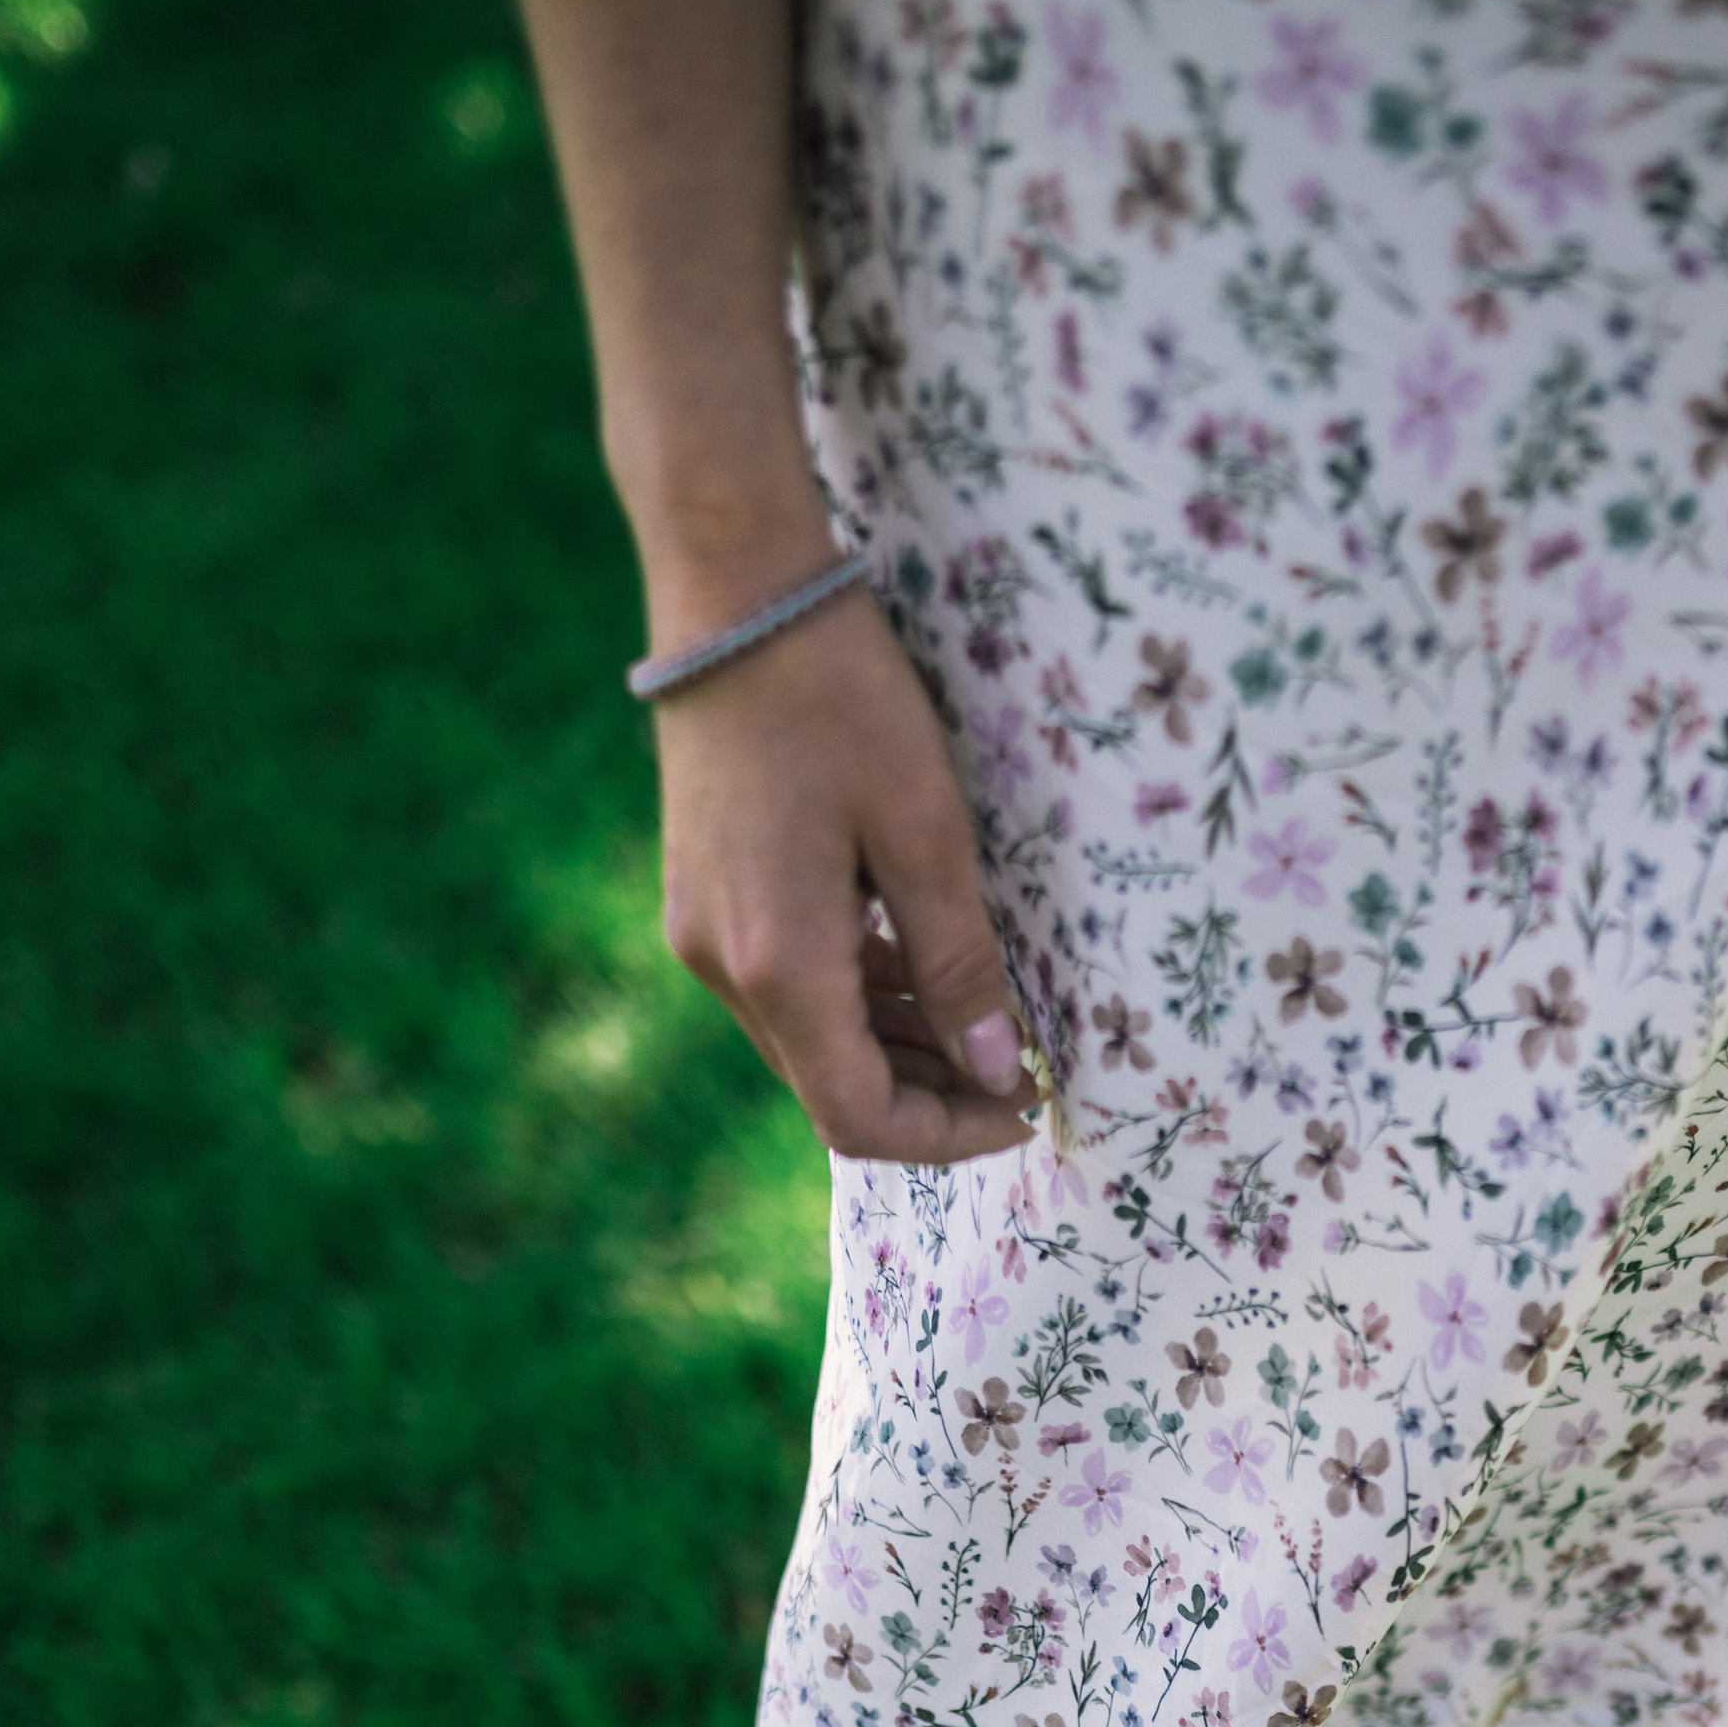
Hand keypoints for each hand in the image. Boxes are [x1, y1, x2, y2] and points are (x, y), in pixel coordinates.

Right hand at [652, 583, 1035, 1164]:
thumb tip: (995, 1068)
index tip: (1024, 1108)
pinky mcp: (703, 896)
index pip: (859, 1117)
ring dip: (893, 1047)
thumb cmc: (839, 695)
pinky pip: (786, 983)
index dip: (948, 1135)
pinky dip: (854, 994)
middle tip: (1017, 1070)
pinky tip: (916, 963)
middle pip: (830, 1088)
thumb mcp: (926, 830)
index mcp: (778, 964)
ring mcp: (703, 933)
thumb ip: (958, 962)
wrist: (732, 591)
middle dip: (928, 1096)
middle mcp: (725, 968)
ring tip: (982, 1019)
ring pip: (808, 1039)